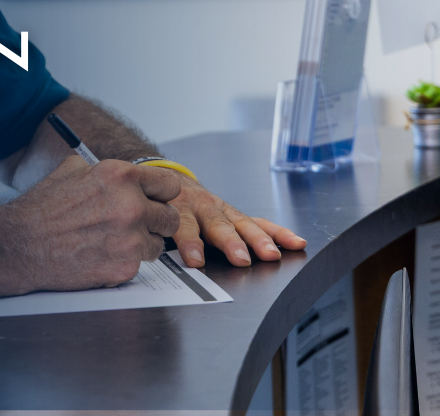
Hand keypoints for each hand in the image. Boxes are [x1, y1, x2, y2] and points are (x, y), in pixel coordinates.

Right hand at [0, 157, 181, 291]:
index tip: (155, 201)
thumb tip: (124, 174)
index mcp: (121, 176)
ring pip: (158, 245)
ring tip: (113, 242)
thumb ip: (106, 171)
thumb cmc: (42, 209)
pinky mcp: (124, 267)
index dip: (161, 195)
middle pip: (171, 218)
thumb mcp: (72, 171)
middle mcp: (131, 205)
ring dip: (142, 245)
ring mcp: (130, 239)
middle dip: (156, 222)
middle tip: (137, 226)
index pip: (170, 184)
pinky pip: (139, 266)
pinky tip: (101, 256)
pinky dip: (124, 263)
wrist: (19, 244)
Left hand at [155, 170, 306, 267]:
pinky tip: (295, 242)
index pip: (184, 227)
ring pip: (242, 223)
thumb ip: (150, 236)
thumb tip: (143, 256)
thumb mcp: (147, 218)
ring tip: (273, 254)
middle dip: (231, 242)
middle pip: (218, 224)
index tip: (196, 261)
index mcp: (176, 208)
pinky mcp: (234, 213)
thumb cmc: (155, 205)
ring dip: (259, 240)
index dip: (190, 243)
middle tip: (242, 258)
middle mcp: (202, 206)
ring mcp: (221, 208)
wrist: (164, 179)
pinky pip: (259, 222)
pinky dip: (278, 233)